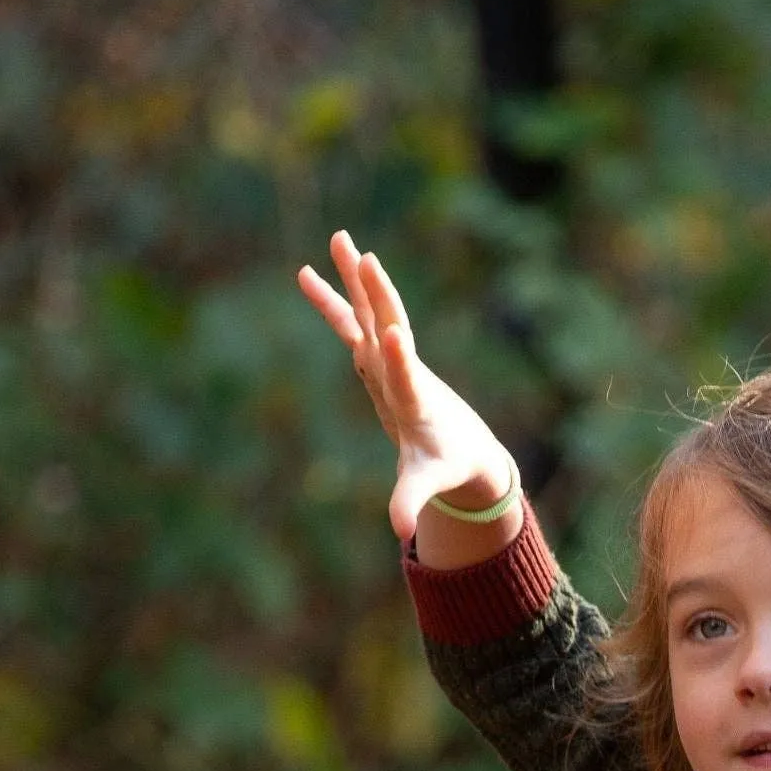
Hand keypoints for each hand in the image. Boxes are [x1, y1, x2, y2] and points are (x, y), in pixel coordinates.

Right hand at [297, 231, 516, 549]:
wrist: (465, 445)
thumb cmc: (447, 465)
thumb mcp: (428, 483)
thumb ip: (412, 500)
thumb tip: (401, 530)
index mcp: (418, 401)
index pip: (408, 377)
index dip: (401, 359)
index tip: (395, 333)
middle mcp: (405, 371)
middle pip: (391, 326)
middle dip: (380, 297)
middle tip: (367, 260)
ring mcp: (391, 359)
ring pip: (371, 313)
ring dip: (355, 280)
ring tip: (340, 239)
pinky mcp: (377, 358)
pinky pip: (351, 323)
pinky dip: (332, 301)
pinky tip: (305, 272)